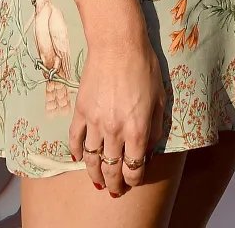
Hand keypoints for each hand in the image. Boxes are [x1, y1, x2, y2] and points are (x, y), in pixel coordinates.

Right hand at [69, 28, 165, 196]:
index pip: (134, 167)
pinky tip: (80, 158)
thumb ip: (155, 127)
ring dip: (94, 175)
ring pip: (92, 160)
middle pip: (111, 169)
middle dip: (114, 184)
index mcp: (137, 129)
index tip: (134, 180)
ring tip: (97, 182)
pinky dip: (76, 152)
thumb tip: (149, 148)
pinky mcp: (80, 112)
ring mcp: (95, 123)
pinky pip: (75, 139)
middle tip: (115, 189)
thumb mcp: (160, 97)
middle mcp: (114, 131)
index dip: (134, 178)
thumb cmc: (144, 66)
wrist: (118, 44)